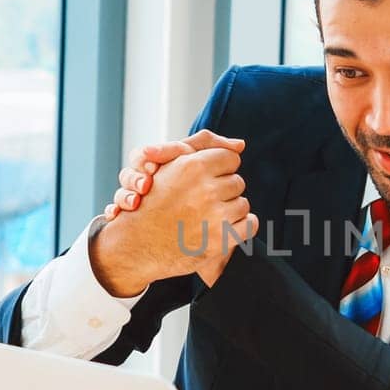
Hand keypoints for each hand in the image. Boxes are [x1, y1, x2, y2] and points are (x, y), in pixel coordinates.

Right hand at [87, 145, 256, 295]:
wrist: (138, 245)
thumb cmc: (154, 200)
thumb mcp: (171, 163)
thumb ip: (205, 145)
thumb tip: (241, 145)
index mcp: (194, 166)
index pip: (230, 158)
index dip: (220, 169)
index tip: (207, 179)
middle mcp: (206, 189)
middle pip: (237, 181)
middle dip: (223, 190)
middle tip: (202, 201)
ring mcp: (215, 216)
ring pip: (243, 203)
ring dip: (230, 210)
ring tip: (207, 216)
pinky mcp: (222, 240)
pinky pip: (251, 224)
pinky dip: (240, 227)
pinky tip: (222, 228)